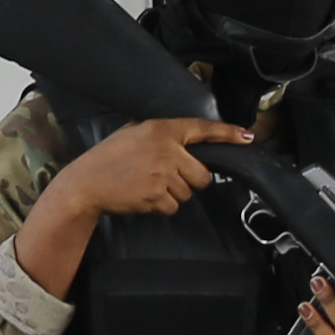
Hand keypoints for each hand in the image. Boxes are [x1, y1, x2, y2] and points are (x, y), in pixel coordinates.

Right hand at [9, 114, 249, 299]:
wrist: (86, 183)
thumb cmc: (107, 158)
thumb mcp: (133, 133)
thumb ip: (160, 134)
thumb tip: (183, 143)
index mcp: (162, 129)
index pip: (202, 128)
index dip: (227, 134)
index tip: (248, 137)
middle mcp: (167, 149)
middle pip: (202, 174)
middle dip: (190, 180)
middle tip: (167, 178)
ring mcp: (164, 173)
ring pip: (189, 192)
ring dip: (173, 194)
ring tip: (148, 185)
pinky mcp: (158, 195)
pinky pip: (174, 207)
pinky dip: (162, 206)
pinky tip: (143, 197)